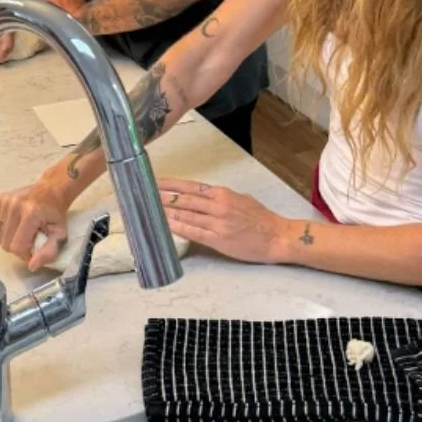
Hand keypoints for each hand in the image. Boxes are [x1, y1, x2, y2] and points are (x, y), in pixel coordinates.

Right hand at [0, 180, 71, 268]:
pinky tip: (14, 225)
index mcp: (30, 214)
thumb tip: (31, 266)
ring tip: (21, 232)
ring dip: (9, 239)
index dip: (25, 254)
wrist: (51, 189)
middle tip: (28, 240)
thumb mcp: (60, 234)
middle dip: (17, 247)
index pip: (17, 247)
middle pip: (5, 243)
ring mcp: (5, 201)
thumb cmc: (55, 212)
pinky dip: (2, 230)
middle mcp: (14, 206)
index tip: (33, 250)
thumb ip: (49, 252)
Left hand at [158, 177, 289, 263]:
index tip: (155, 181)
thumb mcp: (241, 198)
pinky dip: (178, 227)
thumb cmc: (261, 218)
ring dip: (166, 211)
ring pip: (186, 215)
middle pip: (184, 199)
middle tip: (143, 193)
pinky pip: (194, 232)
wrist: (278, 237)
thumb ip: (221, 198)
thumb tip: (202, 197)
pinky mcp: (219, 240)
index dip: (171, 184)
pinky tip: (166, 225)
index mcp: (222, 194)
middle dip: (162, 196)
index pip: (190, 187)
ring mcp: (217, 223)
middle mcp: (218, 206)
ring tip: (149, 208)